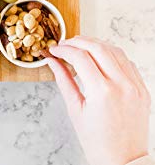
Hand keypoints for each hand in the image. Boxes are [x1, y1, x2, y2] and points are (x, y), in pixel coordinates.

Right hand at [49, 36, 150, 164]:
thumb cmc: (97, 141)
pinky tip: (100, 57)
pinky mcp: (142, 89)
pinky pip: (127, 62)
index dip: (64, 50)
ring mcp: (135, 87)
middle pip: (98, 48)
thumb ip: (63, 80)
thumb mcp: (75, 109)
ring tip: (81, 47)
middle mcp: (122, 86)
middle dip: (78, 42)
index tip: (54, 50)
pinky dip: (112, 54)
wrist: (123, 161)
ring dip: (96, 44)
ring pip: (115, 50)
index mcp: (103, 92)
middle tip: (65, 44)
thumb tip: (52, 61)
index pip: (80, 57)